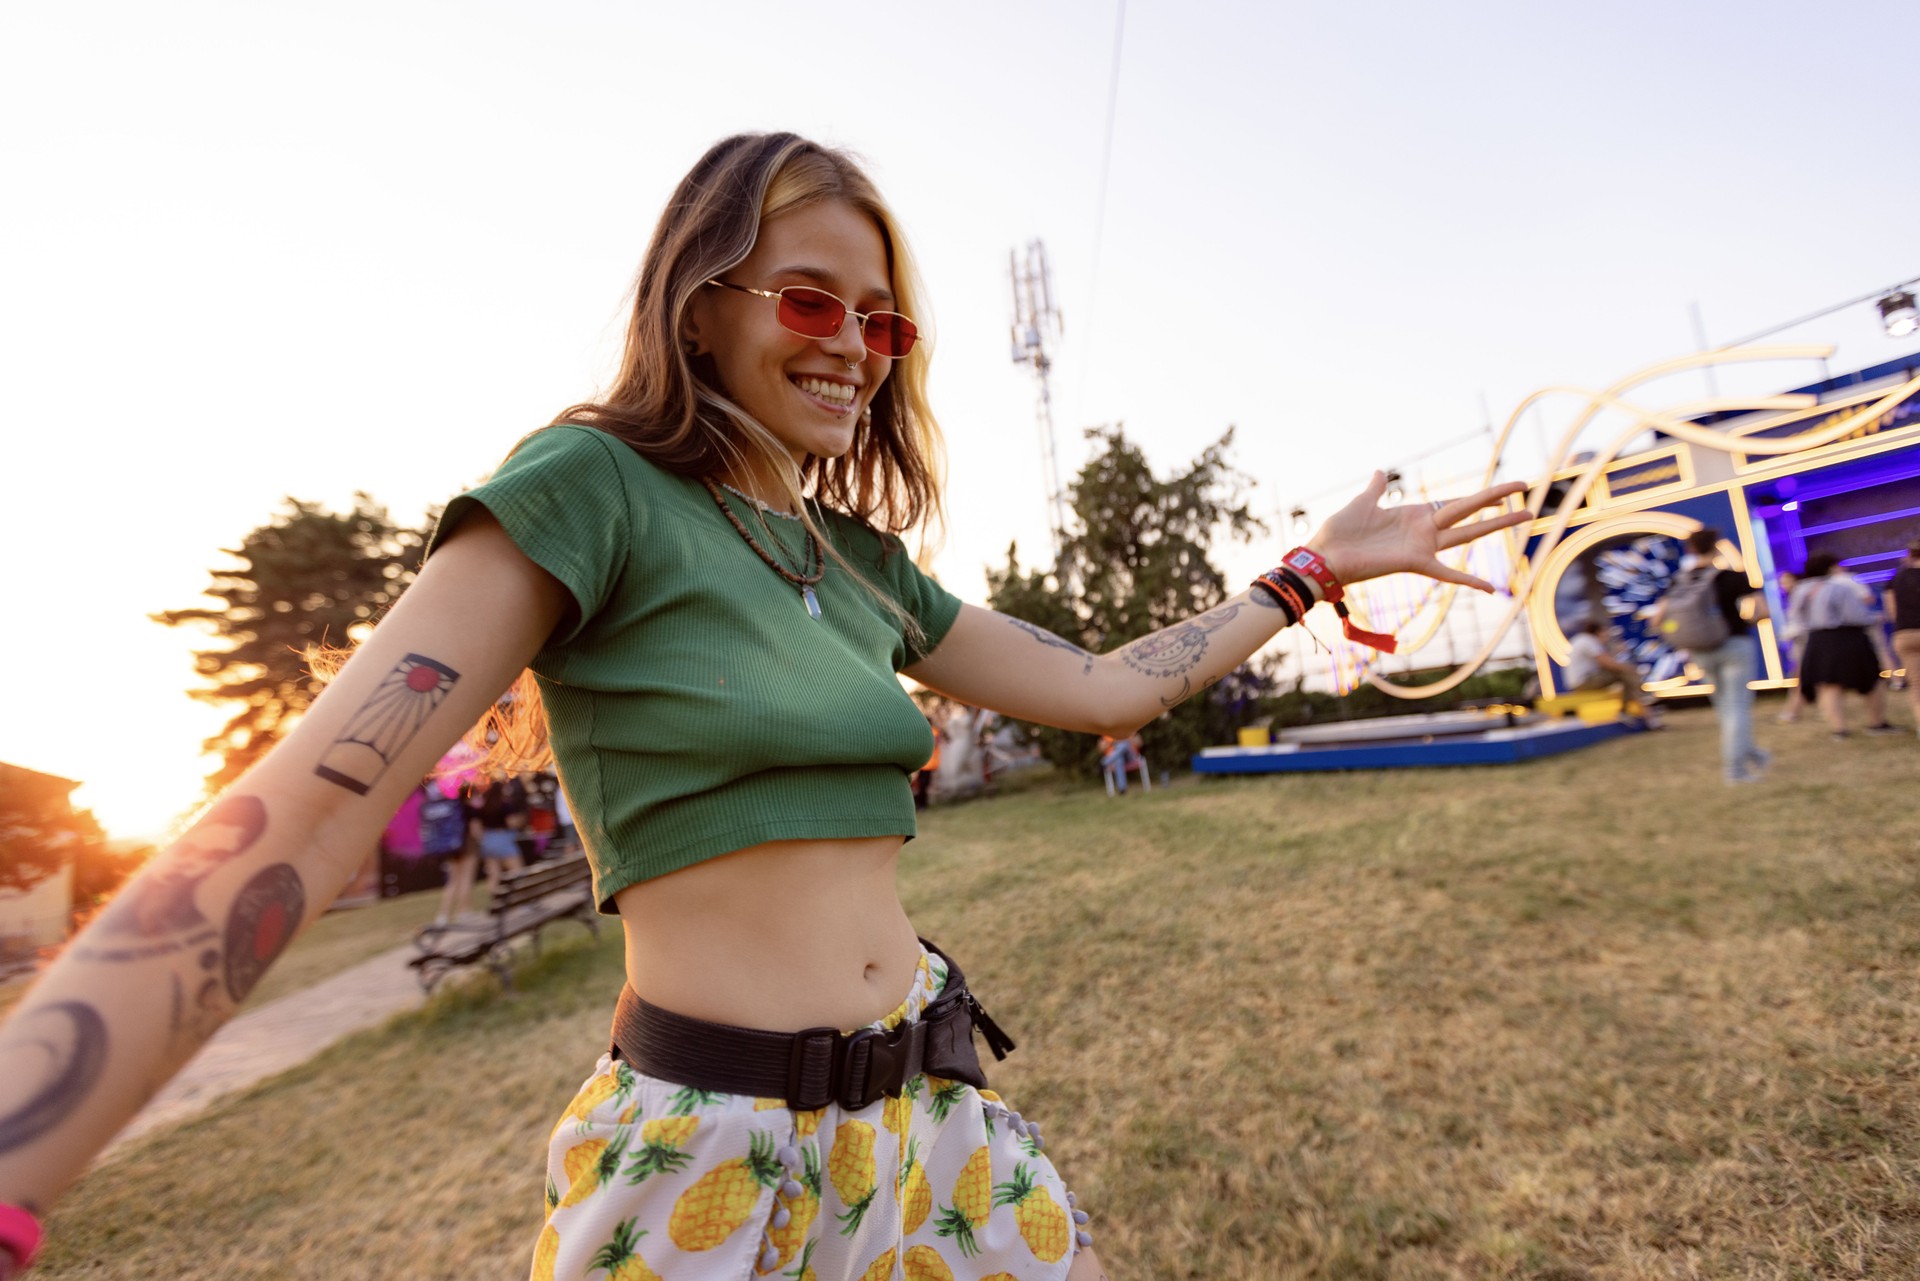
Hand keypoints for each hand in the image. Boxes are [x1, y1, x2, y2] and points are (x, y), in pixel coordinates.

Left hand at [1310, 472, 1531, 591]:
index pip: (1454, 503)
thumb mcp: (1362, 502)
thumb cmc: (1340, 532)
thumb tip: (1381, 472)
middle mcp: (1425, 530)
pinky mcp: (1416, 562)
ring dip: (1497, 523)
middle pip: (1469, 512)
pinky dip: (1468, 581)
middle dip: (1497, 500)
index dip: (1478, 497)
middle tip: (1525, 487)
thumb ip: (1376, 489)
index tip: (1502, 490)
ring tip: (1526, 515)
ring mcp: (1423, 546)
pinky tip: (1491, 588)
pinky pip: (1448, 573)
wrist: (1324, 555)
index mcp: (1414, 514)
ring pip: (1468, 532)